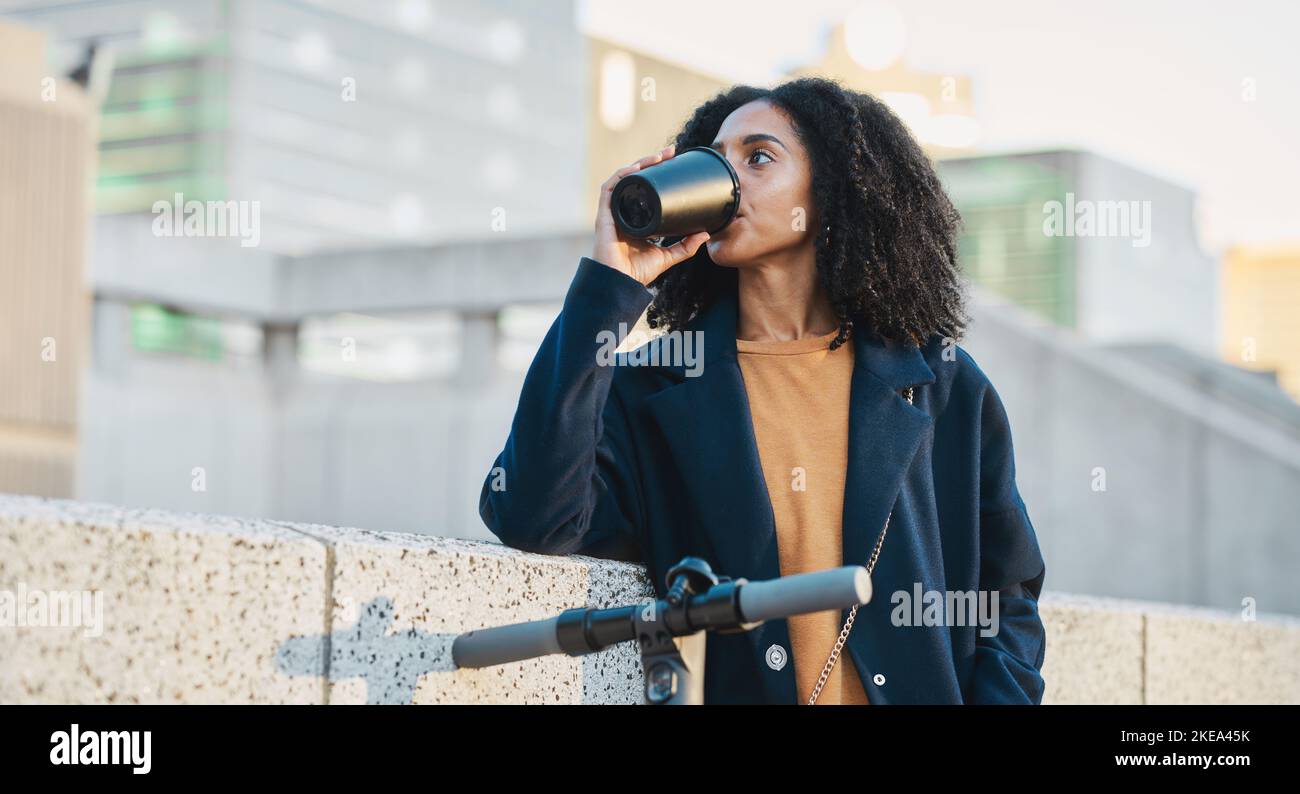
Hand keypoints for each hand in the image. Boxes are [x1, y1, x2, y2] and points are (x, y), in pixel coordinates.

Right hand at [592, 143, 709, 285]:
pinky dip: (621, 176)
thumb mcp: (668, 256)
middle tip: (670, 153)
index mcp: (635, 217)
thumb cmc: (637, 272)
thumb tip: (707, 234)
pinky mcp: (604, 216)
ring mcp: (612, 212)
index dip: (657, 173)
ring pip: (623, 179)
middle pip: (635, 179)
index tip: (673, 162)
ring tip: (656, 157)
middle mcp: (623, 211)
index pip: (645, 188)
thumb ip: (685, 247)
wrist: (620, 284)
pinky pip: (609, 189)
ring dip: (638, 164)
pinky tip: (634, 169)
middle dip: (651, 162)